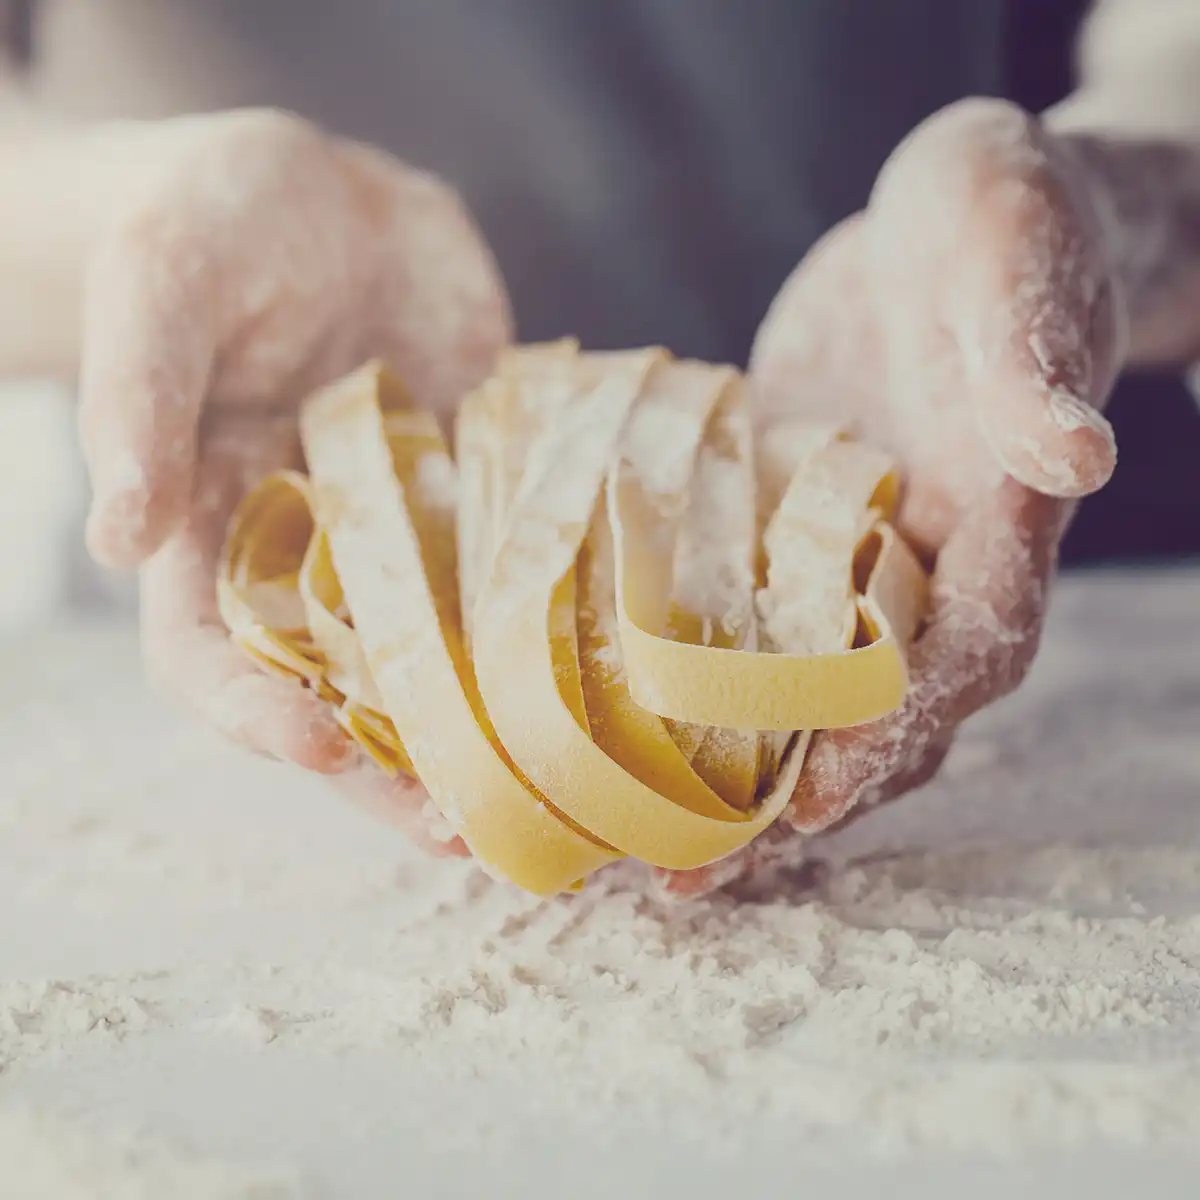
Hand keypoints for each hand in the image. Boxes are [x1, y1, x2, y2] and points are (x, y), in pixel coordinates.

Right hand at [79, 109, 509, 852]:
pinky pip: (524, 569)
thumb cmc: (214, 226)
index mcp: (214, 527)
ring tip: (552, 789)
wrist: (325, 197)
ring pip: (446, 653)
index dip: (253, 714)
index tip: (314, 747)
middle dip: (395, 767)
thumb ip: (141, 405)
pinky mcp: (487, 492)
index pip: (211, 654)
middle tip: (464, 828)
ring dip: (491, 725)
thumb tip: (118, 537)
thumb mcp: (161, 290)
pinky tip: (615, 664)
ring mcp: (410, 532)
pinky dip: (562, 620)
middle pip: (345, 688)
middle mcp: (315, 554)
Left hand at [660, 98, 1123, 896]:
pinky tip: (610, 710)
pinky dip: (687, 671)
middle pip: (872, 713)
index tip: (815, 804)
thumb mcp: (1019, 268)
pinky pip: (740, 614)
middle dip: (789, 800)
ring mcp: (849, 554)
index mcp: (999, 528)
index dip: (894, 737)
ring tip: (633, 837)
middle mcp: (925, 566)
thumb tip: (1076, 456)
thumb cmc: (1010, 227)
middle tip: (688, 876)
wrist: (953, 217)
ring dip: (726, 765)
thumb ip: (1036, 369)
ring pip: (797, 687)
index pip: (961, 660)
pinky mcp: (785, 523)